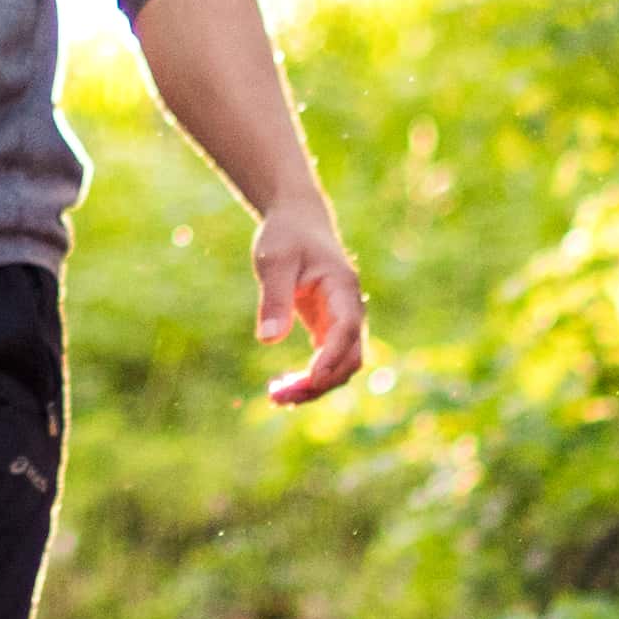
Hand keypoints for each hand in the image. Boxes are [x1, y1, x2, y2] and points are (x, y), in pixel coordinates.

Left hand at [252, 203, 370, 405]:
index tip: (311, 379)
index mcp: (342, 288)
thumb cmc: (286, 235)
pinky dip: (309, 379)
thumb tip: (268, 339)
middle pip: (349, 358)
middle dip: (320, 382)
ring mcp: (340, 321)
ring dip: (315, 386)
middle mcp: (349, 309)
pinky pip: (326, 362)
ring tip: (277, 398)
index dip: (332, 356)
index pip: (347, 328)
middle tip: (280, 397)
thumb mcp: (275, 261)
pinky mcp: (327, 328)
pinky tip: (283, 389)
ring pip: (340, 366)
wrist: (297, 220)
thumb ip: (274, 298)